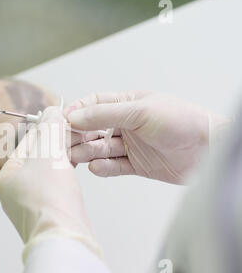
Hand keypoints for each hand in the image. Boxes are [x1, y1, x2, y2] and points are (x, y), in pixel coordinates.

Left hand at [0, 107, 100, 259]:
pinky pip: (57, 187)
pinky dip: (67, 174)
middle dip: (57, 142)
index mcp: (6, 177)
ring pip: (49, 172)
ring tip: (80, 146)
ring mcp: (31, 204)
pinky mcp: (49, 213)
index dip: (47, 128)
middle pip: (38, 157)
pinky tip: (77, 167)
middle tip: (75, 130)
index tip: (62, 118)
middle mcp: (15, 192)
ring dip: (64, 157)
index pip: (27, 143)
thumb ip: (50, 128)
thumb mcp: (48, 152)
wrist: (64, 237)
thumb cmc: (50, 198)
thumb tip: (52, 110)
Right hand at [65, 91, 223, 183]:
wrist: (209, 150)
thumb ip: (105, 114)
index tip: (62, 120)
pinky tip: (96, 168)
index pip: (94, 105)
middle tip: (62, 144)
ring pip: (100, 149)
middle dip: (77, 136)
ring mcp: (131, 145)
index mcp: (127, 105)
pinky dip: (103, 168)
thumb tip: (75, 115)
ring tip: (74, 158)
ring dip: (86, 153)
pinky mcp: (136, 165)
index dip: (77, 112)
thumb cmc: (184, 122)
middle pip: (92, 129)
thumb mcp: (140, 112)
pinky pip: (113, 166)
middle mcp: (127, 124)